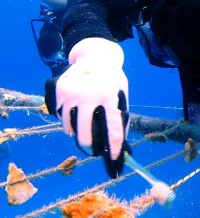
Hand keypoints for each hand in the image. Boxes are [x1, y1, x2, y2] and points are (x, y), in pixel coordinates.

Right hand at [45, 38, 129, 177]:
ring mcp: (72, 93)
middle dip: (90, 147)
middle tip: (93, 151)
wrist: (95, 56)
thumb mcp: (122, 93)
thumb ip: (120, 116)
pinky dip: (68, 120)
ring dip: (77, 132)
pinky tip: (76, 115)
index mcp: (110, 96)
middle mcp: (90, 95)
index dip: (115, 147)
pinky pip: (61, 115)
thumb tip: (120, 144)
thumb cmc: (112, 79)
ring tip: (84, 130)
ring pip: (70, 126)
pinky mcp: (59, 91)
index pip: (113, 128)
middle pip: (85, 134)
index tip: (116, 161)